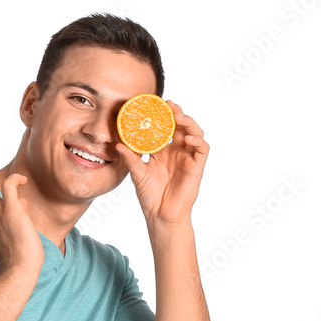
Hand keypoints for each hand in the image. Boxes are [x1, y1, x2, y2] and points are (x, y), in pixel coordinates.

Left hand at [116, 101, 208, 225]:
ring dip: (188, 122)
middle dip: (176, 112)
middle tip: (167, 105)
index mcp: (162, 150)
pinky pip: (202, 148)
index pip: (164, 127)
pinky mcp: (197, 166)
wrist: (160, 215)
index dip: (161, 115)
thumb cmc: (150, 196)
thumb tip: (118, 144)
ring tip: (178, 117)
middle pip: (180, 125)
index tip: (153, 105)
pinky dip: (197, 140)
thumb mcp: (137, 174)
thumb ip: (130, 158)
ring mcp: (187, 157)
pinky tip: (187, 138)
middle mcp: (176, 151)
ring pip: (193, 132)